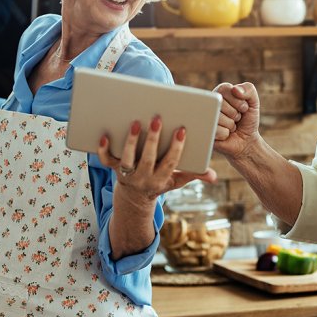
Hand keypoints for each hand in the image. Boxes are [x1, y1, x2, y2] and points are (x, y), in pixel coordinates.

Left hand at [96, 116, 216, 202]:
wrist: (135, 198)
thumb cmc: (159, 181)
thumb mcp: (177, 181)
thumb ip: (194, 175)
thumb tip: (214, 176)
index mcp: (161, 178)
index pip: (170, 163)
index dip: (177, 147)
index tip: (182, 129)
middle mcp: (143, 177)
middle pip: (147, 159)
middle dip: (153, 139)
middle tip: (157, 119)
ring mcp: (127, 174)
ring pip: (127, 159)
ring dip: (130, 141)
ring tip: (135, 122)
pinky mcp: (113, 169)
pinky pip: (106, 161)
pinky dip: (103, 149)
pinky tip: (104, 135)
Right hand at [212, 82, 260, 159]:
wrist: (246, 141)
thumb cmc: (247, 120)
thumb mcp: (253, 102)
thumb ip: (248, 89)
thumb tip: (235, 89)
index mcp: (219, 93)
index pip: (224, 89)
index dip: (237, 100)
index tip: (243, 108)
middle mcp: (209, 104)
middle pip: (221, 104)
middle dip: (234, 114)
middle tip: (235, 118)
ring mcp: (205, 117)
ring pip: (219, 117)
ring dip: (230, 125)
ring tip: (230, 126)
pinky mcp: (204, 131)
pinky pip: (216, 130)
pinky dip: (225, 134)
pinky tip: (225, 135)